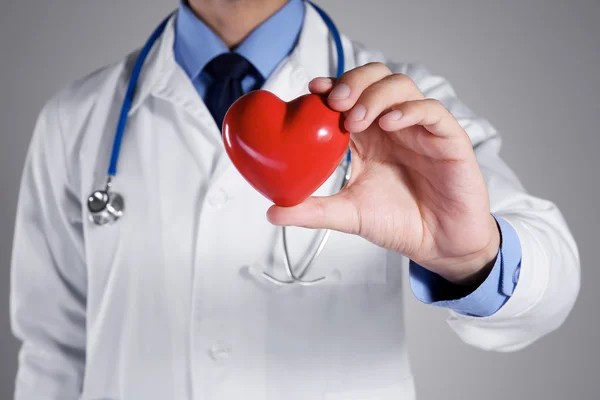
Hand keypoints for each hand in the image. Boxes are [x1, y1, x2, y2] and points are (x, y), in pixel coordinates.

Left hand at [266, 62, 499, 285]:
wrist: (438, 245)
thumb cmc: (399, 223)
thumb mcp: (348, 214)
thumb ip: (313, 210)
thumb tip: (272, 211)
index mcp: (368, 136)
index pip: (349, 96)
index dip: (331, 87)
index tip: (312, 91)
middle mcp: (393, 126)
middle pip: (374, 79)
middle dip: (352, 82)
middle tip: (333, 103)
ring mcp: (420, 129)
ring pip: (401, 86)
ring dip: (375, 95)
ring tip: (356, 120)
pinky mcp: (448, 139)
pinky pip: (432, 110)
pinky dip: (410, 109)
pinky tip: (390, 123)